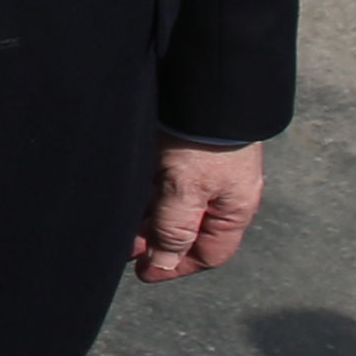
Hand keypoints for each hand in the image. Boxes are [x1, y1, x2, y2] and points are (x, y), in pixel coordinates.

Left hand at [132, 138, 263, 282]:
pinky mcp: (181, 147)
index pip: (208, 253)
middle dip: (156, 241)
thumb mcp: (188, 191)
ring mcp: (201, 168)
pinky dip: (147, 190)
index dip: (177, 265)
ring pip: (173, 204)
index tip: (146, 272)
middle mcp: (220, 191)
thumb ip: (175, 229)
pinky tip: (128, 193)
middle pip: (187, 228)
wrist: (204, 83)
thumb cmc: (203, 140)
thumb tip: (162, 265)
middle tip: (126, 246)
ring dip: (148, 217)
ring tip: (121, 224)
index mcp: (234, 208)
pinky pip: (164, 179)